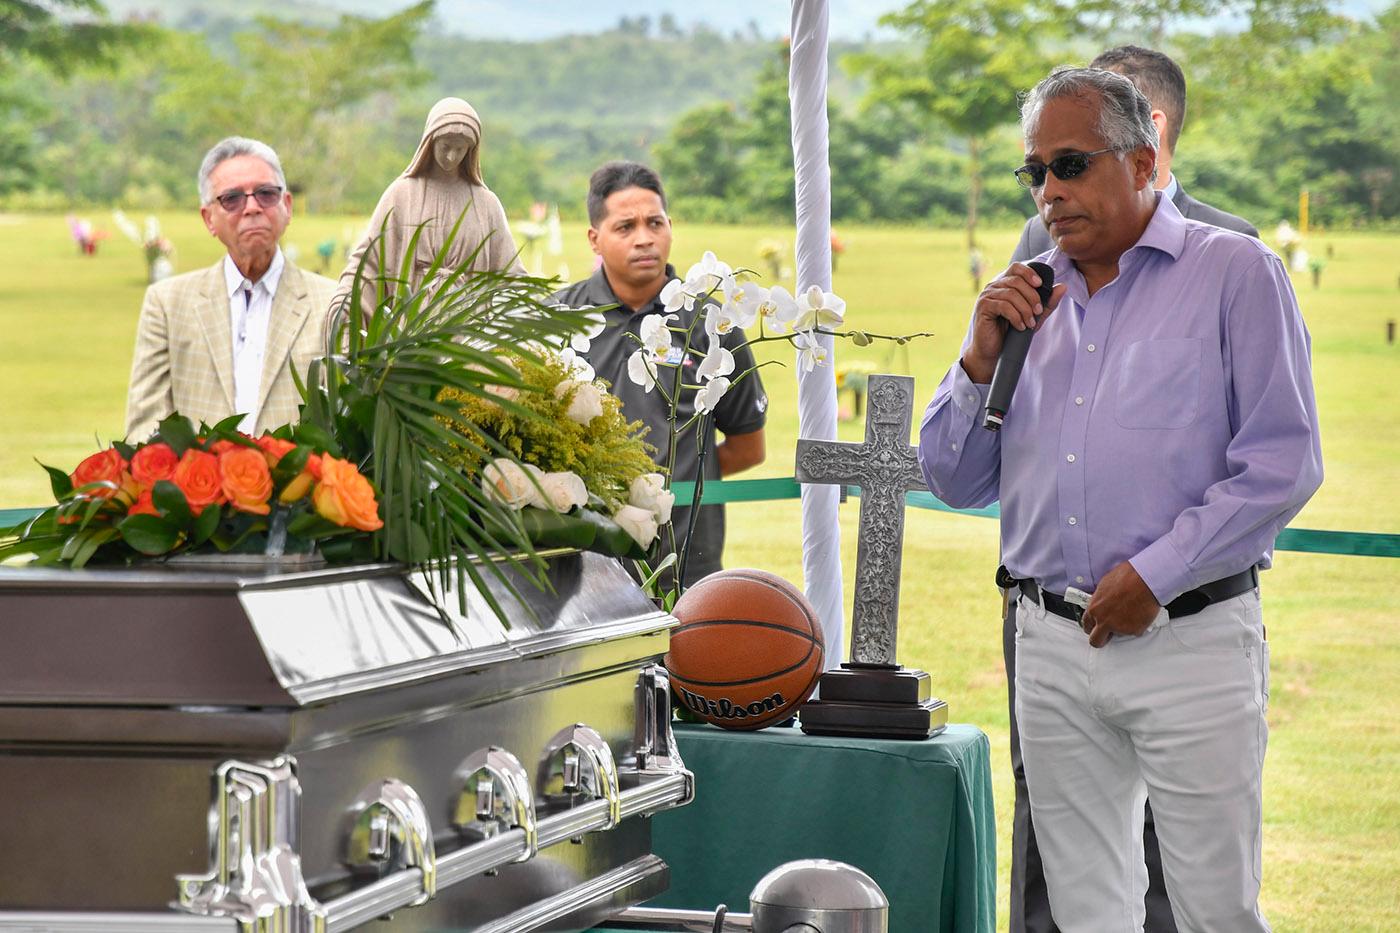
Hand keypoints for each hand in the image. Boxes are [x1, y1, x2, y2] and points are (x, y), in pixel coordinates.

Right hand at [961, 263, 1065, 383]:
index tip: (1040, 285)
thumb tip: (1062, 287)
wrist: (993, 350)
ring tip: (1030, 323)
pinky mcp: (983, 307)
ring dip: (1025, 309)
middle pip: (1016, 281)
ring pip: (1011, 294)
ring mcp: (986, 296)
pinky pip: (1003, 306)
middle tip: (1038, 312)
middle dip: (1032, 296)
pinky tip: (1020, 326)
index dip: (1029, 273)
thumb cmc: (1011, 331)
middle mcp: (994, 286)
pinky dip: (1015, 317)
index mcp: (1005, 284)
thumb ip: (1047, 302)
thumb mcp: (1034, 316)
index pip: (1016, 267)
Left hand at [1082, 561, 1160, 647]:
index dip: (1091, 626)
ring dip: (1122, 627)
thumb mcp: (1105, 585)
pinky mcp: (1134, 631)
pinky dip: (1136, 625)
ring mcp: (1119, 628)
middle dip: (1101, 639)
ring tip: (1130, 611)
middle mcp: (1104, 621)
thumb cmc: (1127, 577)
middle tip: (1107, 634)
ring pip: (1118, 634)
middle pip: (1096, 641)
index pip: (1086, 625)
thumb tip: (1101, 604)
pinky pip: (1134, 631)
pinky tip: (1139, 612)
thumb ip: (1100, 600)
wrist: (1146, 580)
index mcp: (1094, 608)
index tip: (1095, 627)